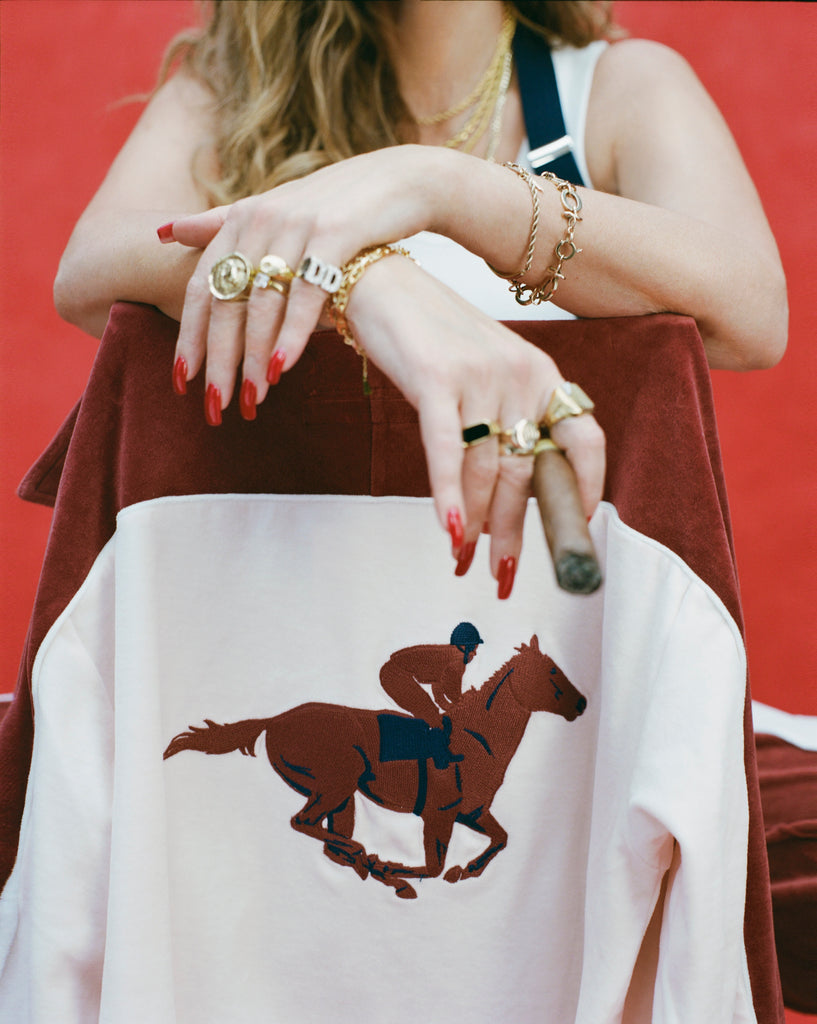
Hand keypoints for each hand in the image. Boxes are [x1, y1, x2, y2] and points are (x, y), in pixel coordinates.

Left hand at [166, 147, 445, 418]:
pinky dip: (292, 334)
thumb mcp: (273, 208)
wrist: (403, 180)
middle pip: (226, 300)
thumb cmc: (336, 203)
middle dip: (217, 359)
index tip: (182, 381)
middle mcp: (262, 220)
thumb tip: (163, 233)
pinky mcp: (336, 233)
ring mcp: (297, 226)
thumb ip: (218, 224)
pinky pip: (307, 294)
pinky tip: (282, 368)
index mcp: (242, 218)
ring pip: (263, 302)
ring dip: (252, 356)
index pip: (202, 286)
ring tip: (250, 398)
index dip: (189, 336)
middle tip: (213, 405)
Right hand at [342, 256, 604, 597]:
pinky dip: (448, 495)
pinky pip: (447, 450)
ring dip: (473, 523)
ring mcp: (481, 376)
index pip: (585, 438)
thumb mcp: (485, 374)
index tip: (576, 527)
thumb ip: (503, 422)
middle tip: (503, 573)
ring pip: (485, 468)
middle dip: (512, 531)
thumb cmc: (433, 338)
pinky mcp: (437, 378)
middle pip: (527, 471)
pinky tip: (447, 529)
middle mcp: (521, 375)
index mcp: (542, 374)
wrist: (383, 284)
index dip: (587, 487)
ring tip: (462, 559)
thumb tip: (503, 494)